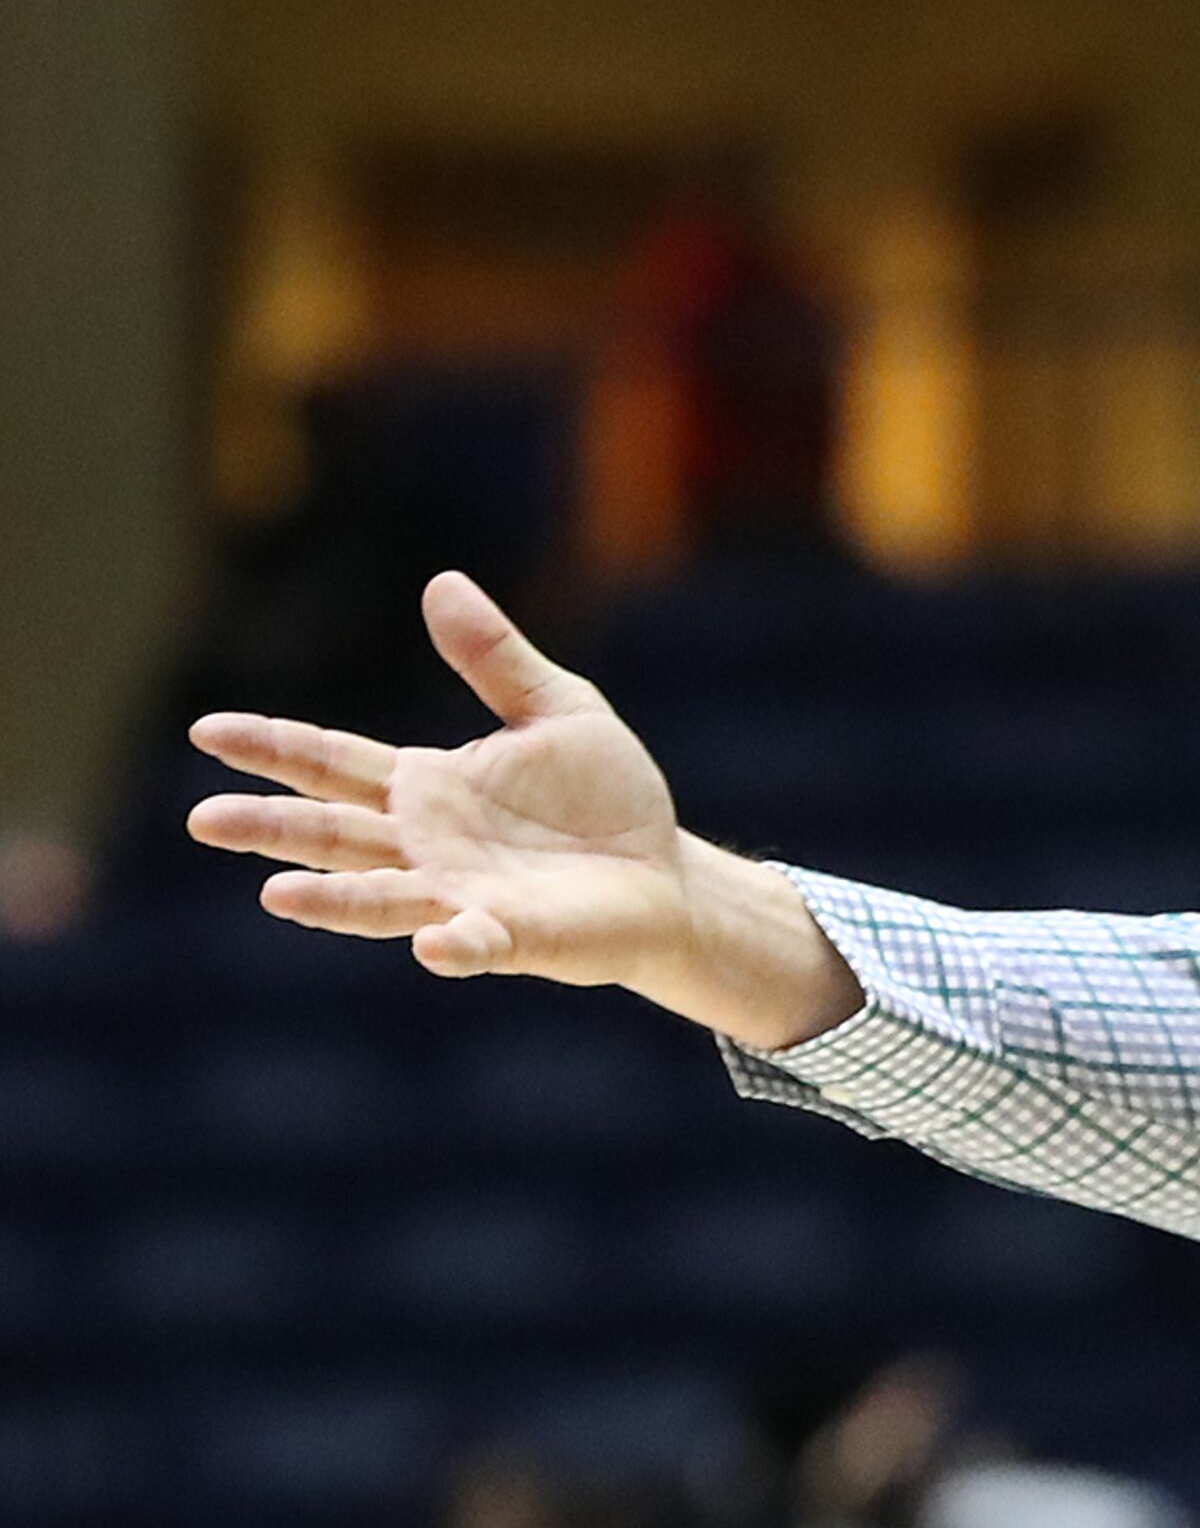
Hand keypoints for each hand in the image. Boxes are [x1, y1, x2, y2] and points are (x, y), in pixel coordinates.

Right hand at [188, 573, 859, 1047]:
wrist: (667, 874)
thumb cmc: (606, 799)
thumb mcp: (558, 709)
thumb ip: (496, 659)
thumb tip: (441, 582)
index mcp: (425, 791)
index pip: (332, 764)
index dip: (272, 747)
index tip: (207, 730)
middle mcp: (427, 849)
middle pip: (334, 835)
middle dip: (272, 829)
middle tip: (203, 820)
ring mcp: (465, 896)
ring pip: (384, 899)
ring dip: (333, 902)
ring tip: (277, 896)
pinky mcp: (518, 936)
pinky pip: (480, 943)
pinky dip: (456, 944)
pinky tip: (433, 944)